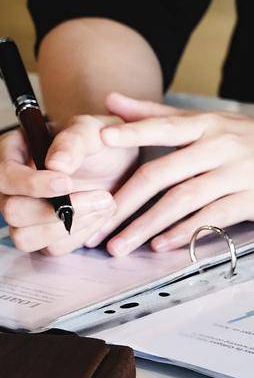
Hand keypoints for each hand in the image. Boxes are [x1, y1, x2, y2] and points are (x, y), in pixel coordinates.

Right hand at [0, 114, 136, 254]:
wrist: (120, 162)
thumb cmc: (99, 140)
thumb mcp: (92, 129)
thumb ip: (75, 140)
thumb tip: (56, 164)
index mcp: (13, 154)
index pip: (5, 176)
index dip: (32, 184)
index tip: (67, 182)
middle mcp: (13, 188)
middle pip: (12, 212)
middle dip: (55, 210)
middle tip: (102, 196)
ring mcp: (27, 214)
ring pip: (26, 237)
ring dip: (70, 226)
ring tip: (105, 204)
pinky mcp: (46, 234)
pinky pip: (52, 248)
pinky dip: (80, 235)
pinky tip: (100, 215)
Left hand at [89, 93, 253, 255]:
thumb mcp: (210, 120)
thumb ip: (157, 114)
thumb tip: (110, 102)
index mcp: (208, 125)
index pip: (164, 126)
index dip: (133, 132)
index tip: (99, 140)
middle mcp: (222, 146)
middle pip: (164, 173)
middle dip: (125, 202)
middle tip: (95, 225)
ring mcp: (240, 173)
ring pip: (184, 200)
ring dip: (148, 225)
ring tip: (120, 245)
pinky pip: (214, 217)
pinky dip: (186, 232)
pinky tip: (163, 245)